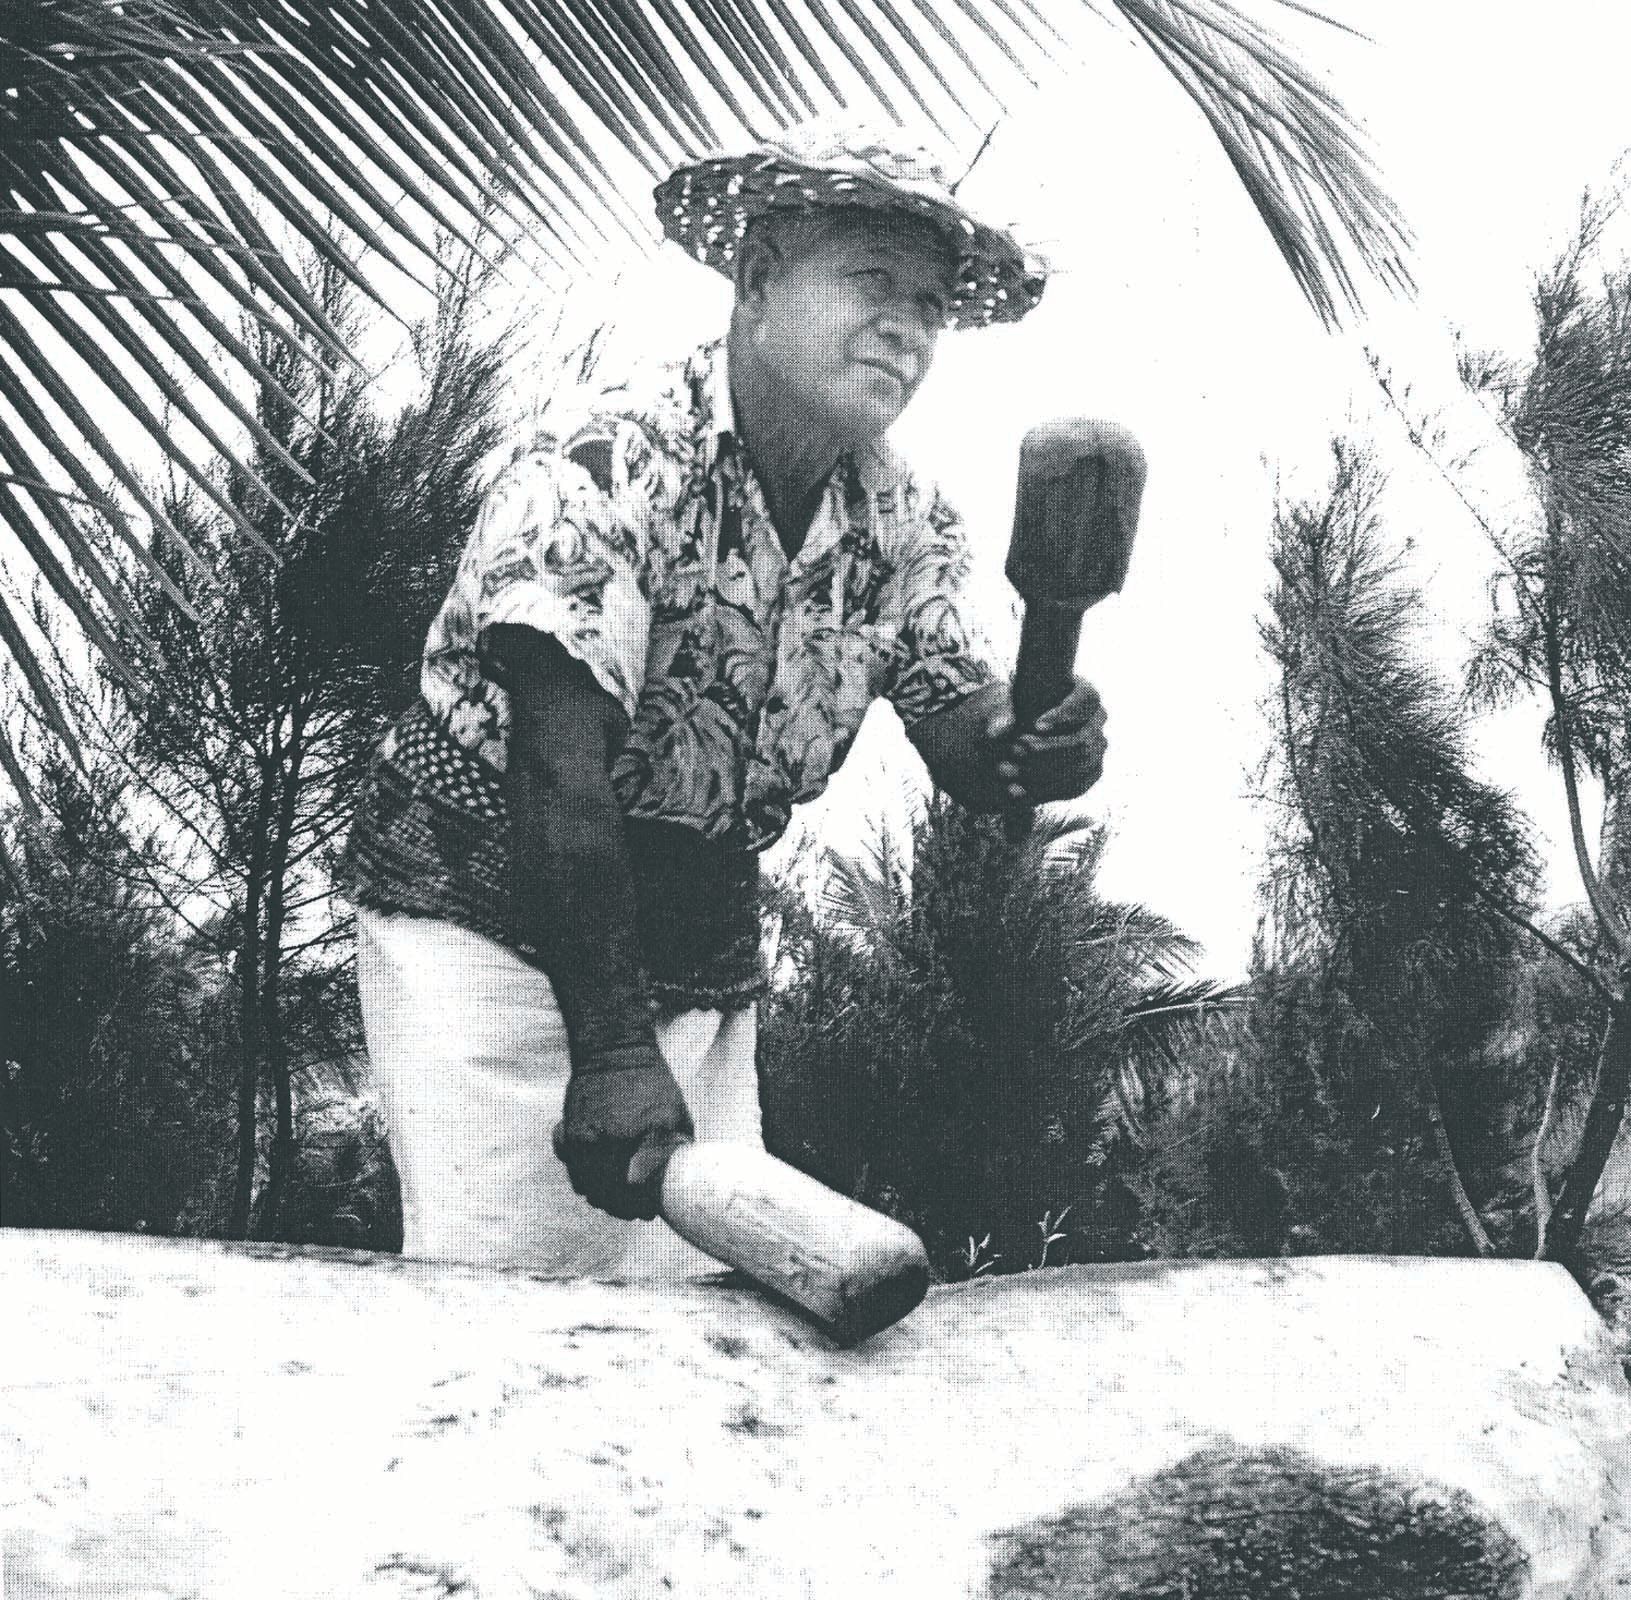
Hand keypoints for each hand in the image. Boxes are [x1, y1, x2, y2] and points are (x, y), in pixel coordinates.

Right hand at [552, 1044, 693, 1219]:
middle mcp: (615, 1141)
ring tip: (617, 1198)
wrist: (614, 1052)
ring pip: (592, 1190)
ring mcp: (588, 1140)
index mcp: (647, 1137)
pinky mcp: (569, 1137)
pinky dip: (584, 1181)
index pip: (641, 1194)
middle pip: (614, 1196)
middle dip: (624, 1208)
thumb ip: (673, 1151)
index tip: (649, 1210)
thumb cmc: (653, 1086)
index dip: (644, 1207)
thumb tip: (662, 1184)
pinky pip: (575, 1174)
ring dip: (604, 1199)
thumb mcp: (676, 1114)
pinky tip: (597, 1178)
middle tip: (635, 1210)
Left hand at [987, 678, 1106, 804]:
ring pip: (1079, 766)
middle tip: (1014, 751)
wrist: (1028, 730)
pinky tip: (1015, 791)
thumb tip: (995, 734)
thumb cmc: (1022, 708)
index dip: (1063, 714)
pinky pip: (1073, 787)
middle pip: (1083, 741)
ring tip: (1006, 770)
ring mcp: (1098, 748)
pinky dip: (1044, 791)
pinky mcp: (1091, 772)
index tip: (1036, 726)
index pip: (1087, 699)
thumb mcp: (1012, 706)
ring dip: (1042, 773)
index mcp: (1086, 694)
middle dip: (1047, 750)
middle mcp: (1098, 720)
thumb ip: (1003, 716)